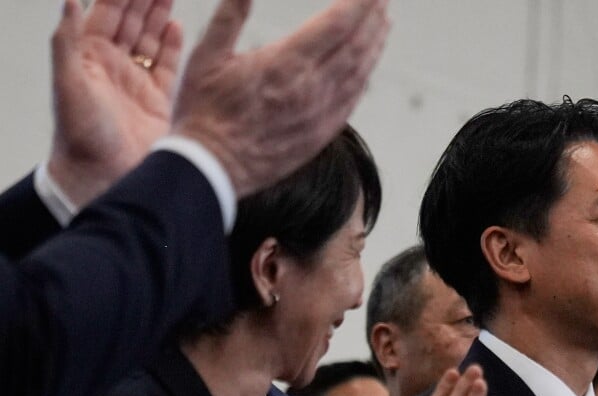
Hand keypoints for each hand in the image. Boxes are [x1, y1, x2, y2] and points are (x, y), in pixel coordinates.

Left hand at [47, 0, 182, 207]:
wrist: (102, 176)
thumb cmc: (80, 134)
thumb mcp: (68, 84)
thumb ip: (66, 41)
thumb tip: (68, 0)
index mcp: (88, 56)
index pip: (106, 12)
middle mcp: (112, 65)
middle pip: (130, 21)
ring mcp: (135, 81)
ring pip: (149, 39)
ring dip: (158, 15)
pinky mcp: (156, 100)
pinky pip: (166, 66)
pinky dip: (171, 46)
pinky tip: (176, 27)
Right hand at [171, 0, 389, 196]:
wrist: (212, 167)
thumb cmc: (204, 111)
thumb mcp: (207, 55)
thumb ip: (230, 15)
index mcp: (285, 63)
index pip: (335, 25)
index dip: (357, 4)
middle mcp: (311, 87)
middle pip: (354, 45)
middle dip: (372, 18)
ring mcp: (321, 112)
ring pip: (359, 72)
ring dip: (375, 44)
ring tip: (384, 23)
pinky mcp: (322, 132)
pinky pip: (353, 99)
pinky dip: (365, 75)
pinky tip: (369, 63)